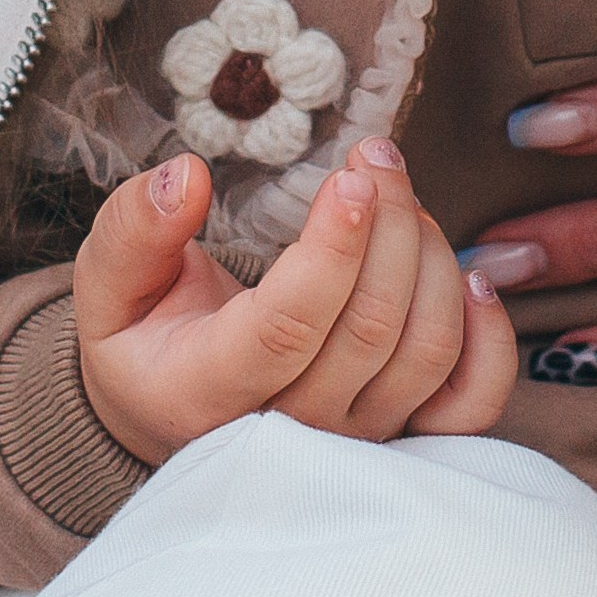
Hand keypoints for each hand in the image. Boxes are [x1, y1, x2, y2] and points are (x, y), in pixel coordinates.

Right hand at [76, 139, 515, 463]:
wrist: (173, 415)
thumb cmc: (146, 338)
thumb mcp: (109, 285)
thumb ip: (134, 230)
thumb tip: (186, 177)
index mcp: (208, 391)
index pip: (287, 328)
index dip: (332, 252)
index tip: (350, 179)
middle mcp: (289, 433)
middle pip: (370, 329)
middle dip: (389, 224)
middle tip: (377, 155)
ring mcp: (353, 442)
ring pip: (424, 353)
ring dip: (431, 258)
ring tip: (403, 198)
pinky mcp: (402, 439)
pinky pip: (470, 405)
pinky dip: (487, 338)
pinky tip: (469, 275)